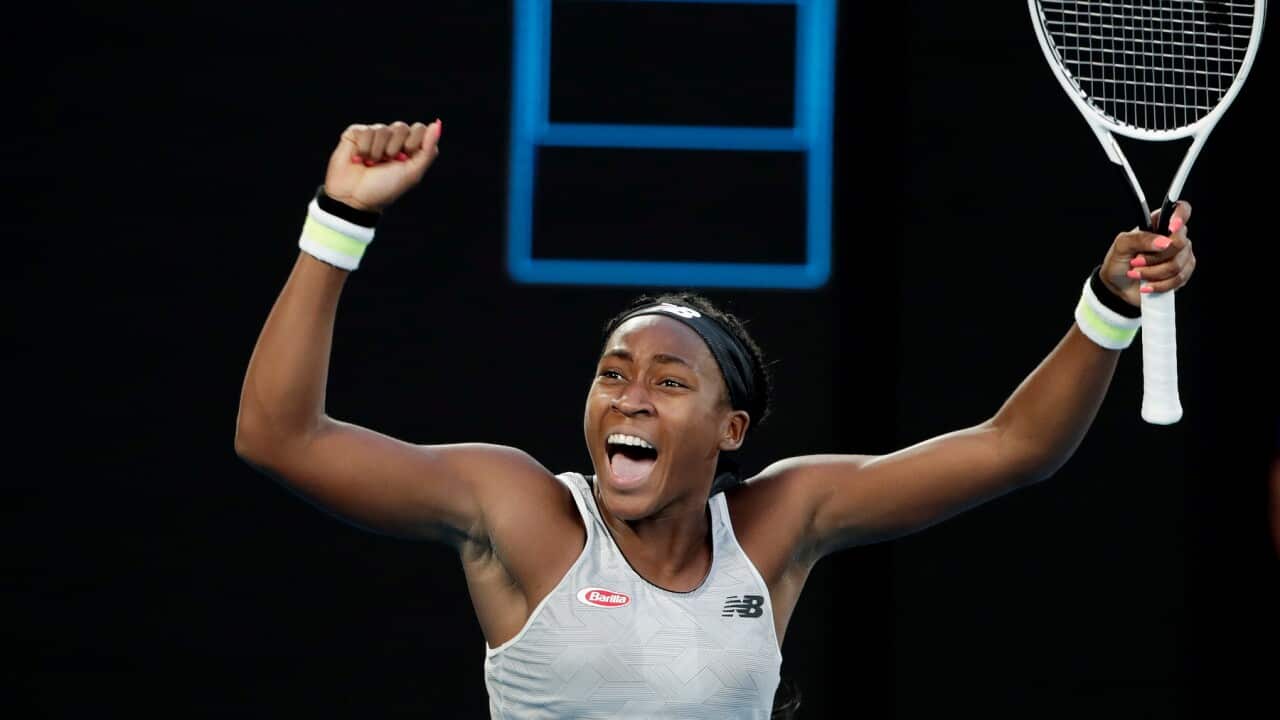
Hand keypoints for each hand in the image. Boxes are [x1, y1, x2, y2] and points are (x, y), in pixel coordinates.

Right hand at [322, 120, 441, 212]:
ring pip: (382, 129)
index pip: (419, 129)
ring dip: (377, 153)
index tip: (404, 160)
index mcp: (408, 147)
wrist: (355, 199)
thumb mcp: (412, 173)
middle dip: (394, 149)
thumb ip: (427, 150)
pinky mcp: (356, 133)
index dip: (413, 144)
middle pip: (401, 127)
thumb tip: (436, 124)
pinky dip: (364, 149)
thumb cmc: (384, 188)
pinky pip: (365, 130)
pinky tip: (359, 159)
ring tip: (371, 164)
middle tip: (386, 163)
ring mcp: (373, 134)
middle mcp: (392, 138)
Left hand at [1099, 201, 1196, 306]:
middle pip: (1180, 243)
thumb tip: (1163, 242)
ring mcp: (1180, 255)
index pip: (1181, 209)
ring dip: (1152, 273)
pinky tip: (1147, 284)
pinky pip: (1179, 279)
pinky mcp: (1182, 273)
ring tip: (1136, 273)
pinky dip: (1159, 284)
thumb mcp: (1121, 246)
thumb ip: (1140, 239)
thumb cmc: (1119, 262)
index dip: (1180, 216)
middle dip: (1154, 257)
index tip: (1171, 228)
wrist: (1117, 287)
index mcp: (1159, 223)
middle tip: (1136, 261)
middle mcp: (1173, 237)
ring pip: (1178, 264)